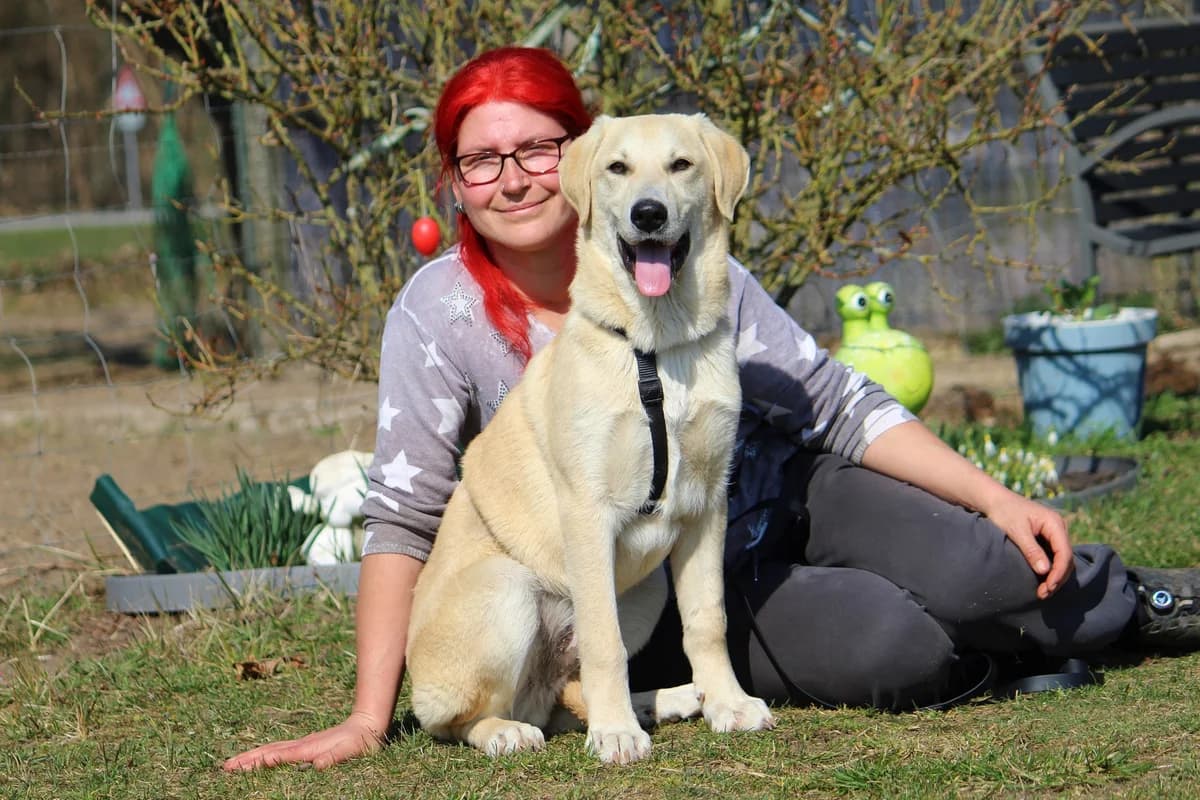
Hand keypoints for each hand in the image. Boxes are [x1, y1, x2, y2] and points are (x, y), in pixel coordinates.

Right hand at [222, 712, 386, 771]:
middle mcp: (301, 744)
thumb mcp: (350, 751)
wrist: (367, 723)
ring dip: (251, 756)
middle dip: (246, 759)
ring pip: (271, 749)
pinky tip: (259, 757)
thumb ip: (334, 757)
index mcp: (308, 748)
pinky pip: (278, 750)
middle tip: (225, 766)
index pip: (279, 756)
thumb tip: (318, 765)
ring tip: (234, 763)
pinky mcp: (306, 745)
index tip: (242, 766)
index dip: (261, 761)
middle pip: (268, 751)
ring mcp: (302, 743)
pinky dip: (264, 754)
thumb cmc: (360, 741)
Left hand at [984, 491, 1073, 599]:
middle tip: (1044, 594)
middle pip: (1066, 558)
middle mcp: (1058, 528)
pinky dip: (1050, 571)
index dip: (1059, 572)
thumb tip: (1045, 571)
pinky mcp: (1047, 539)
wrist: (994, 501)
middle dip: (1057, 578)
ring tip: (1043, 592)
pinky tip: (1042, 582)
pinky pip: (1054, 557)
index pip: (1064, 552)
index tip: (1049, 587)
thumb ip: (1031, 550)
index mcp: (1054, 523)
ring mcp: (1054, 534)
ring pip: (1062, 560)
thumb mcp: (1016, 531)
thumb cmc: (1004, 512)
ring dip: (1054, 577)